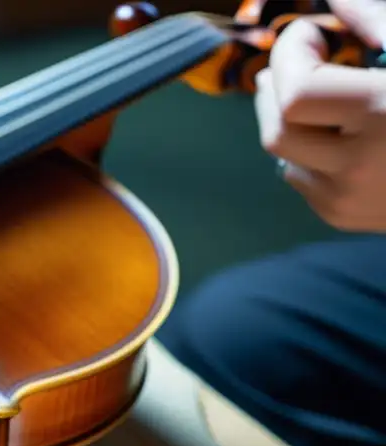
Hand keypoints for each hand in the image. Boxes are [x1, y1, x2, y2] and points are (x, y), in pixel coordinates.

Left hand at [255, 0, 385, 231]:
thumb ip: (380, 20)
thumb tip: (337, 0)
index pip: (297, 93)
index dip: (291, 54)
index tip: (312, 33)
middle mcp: (359, 167)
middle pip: (277, 129)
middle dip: (277, 88)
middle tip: (296, 59)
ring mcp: (349, 200)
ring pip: (284, 157)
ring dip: (292, 119)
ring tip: (316, 94)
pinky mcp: (345, 218)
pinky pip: (303, 180)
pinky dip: (307, 151)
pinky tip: (335, 133)